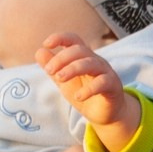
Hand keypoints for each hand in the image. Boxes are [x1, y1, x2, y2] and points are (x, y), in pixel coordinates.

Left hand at [39, 33, 140, 149]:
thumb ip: (53, 68)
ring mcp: (106, 72)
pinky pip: (102, 82)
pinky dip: (89, 89)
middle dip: (61, 58)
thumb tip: (39, 52)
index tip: (46, 44)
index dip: (60, 38)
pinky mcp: (113, 86)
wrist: (104, 114)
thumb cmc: (84, 93)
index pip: (73, 40)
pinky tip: (78, 97)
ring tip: (60, 79)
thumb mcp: (64, 82)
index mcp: (83, 57)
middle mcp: (95, 61)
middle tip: (49, 71)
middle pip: (79, 50)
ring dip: (72, 69)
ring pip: (90, 63)